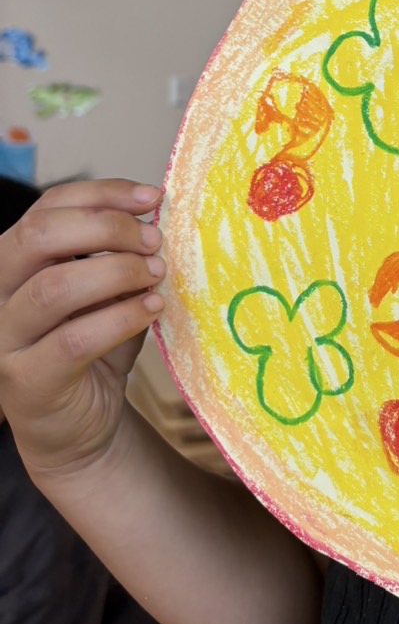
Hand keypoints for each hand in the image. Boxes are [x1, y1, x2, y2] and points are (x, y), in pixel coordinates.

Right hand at [0, 180, 164, 477]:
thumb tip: (156, 216)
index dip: (101, 194)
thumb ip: (120, 256)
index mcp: (14, 262)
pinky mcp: (27, 381)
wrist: (79, 429)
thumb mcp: (108, 292)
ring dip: (116, 272)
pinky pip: (74, 339)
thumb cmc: (95, 349)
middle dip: (106, 228)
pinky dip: (121, 317)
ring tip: (157, 275)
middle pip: (39, 237)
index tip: (152, 197)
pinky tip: (152, 308)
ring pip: (53, 287)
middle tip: (154, 240)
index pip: (47, 208)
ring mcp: (5, 340)